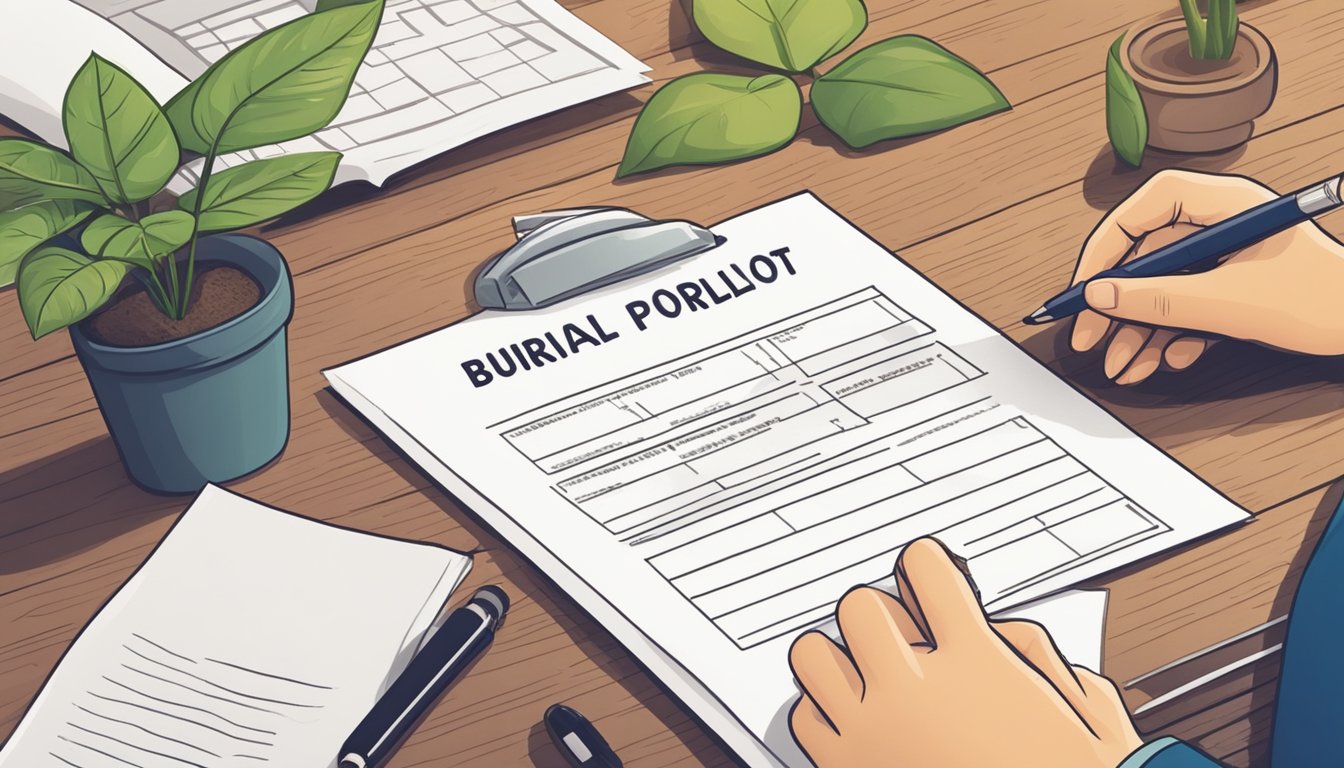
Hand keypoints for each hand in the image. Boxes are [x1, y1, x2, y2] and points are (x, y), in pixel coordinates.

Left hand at [787, 539, 1141, 766]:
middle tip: (900, 637)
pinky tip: (852, 721)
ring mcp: (874, 732)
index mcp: (977, 663)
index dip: (928, 564)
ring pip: (813, 654)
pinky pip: (803, 718)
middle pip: (860, 605)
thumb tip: (989, 631)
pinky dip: (822, 713)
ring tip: (863, 676)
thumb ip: (1031, 652)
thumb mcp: (1083, 707)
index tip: (927, 573)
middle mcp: (915, 691)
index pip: (924, 566)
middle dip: (881, 616)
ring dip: (838, 658)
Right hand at [1070, 170, 1343, 384]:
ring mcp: (1226, 257)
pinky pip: (1185, 305)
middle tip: (1090, 336)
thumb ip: (1158, 298)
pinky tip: (1163, 360)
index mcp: (1225, 204)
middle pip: (1145, 255)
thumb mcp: (1229, 303)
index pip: (1144, 209)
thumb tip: (1101, 295)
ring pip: (1161, 287)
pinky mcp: (1233, 286)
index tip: (1085, 286)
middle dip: (1117, 303)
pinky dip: (1168, 335)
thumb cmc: (1324, 301)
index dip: (1106, 245)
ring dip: (1138, 329)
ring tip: (1122, 365)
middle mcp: (1220, 224)